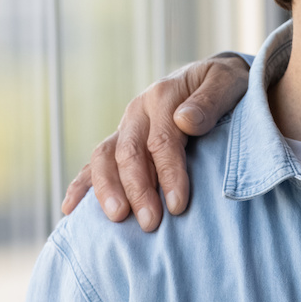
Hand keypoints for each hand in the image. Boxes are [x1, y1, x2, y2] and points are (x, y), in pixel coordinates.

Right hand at [60, 53, 251, 230]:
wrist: (215, 78)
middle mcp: (138, 111)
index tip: (177, 206)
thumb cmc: (228, 85)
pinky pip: (93, 163)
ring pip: (104, 158)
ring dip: (107, 189)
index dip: (169, 174)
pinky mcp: (121, 140)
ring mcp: (126, 127)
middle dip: (138, 190)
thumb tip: (185, 121)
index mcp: (163, 97)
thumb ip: (210, 101)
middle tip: (150, 223)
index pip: (162, 140)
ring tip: (117, 218)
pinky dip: (81, 185)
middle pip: (129, 153)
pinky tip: (71, 211)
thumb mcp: (228, 82)